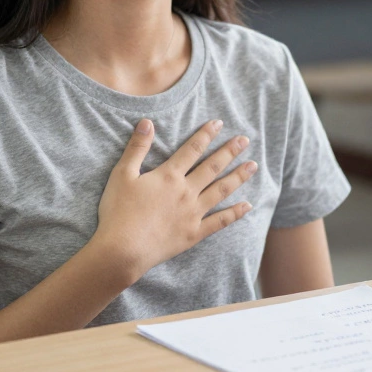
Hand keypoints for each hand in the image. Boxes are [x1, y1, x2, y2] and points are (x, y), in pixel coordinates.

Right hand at [92, 118, 256, 281]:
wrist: (123, 250)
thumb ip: (137, 148)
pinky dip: (235, 213)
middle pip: (212, 167)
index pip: (192, 149)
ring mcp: (193, 214)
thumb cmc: (119, 212)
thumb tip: (147, 122)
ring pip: (221, 191)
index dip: (206, 134)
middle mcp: (186, 192)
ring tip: (253, 165)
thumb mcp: (122, 175)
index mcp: (169, 176)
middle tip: (245, 139)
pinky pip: (219, 222)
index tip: (219, 123)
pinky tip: (248, 205)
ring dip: (238, 177)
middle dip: (230, 151)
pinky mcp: (194, 233)